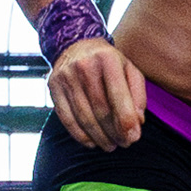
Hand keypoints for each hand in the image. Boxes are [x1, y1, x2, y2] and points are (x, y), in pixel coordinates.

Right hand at [46, 30, 147, 151]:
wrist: (76, 44)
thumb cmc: (109, 63)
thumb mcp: (129, 70)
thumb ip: (138, 95)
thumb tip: (137, 122)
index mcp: (108, 59)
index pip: (118, 96)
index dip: (126, 121)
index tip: (134, 138)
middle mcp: (84, 66)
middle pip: (101, 109)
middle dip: (114, 132)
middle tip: (124, 144)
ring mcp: (66, 76)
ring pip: (84, 116)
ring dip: (99, 137)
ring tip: (110, 146)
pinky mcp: (53, 86)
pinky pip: (66, 117)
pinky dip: (79, 134)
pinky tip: (91, 142)